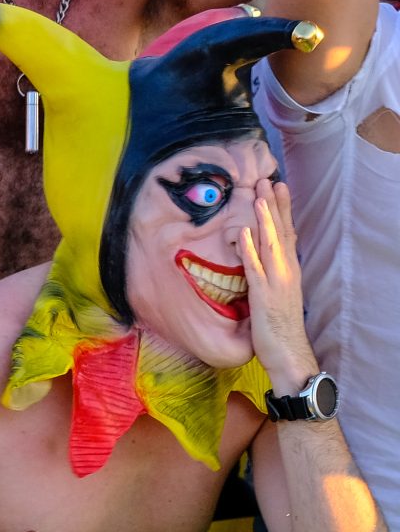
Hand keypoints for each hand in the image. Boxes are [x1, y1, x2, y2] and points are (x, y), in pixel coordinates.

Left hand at [241, 179, 317, 390]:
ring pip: (270, 244)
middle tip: (268, 179)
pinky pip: (255, 267)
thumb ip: (271, 274)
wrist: (288, 352)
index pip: (287, 233)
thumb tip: (261, 258)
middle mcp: (286, 271)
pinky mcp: (263, 294)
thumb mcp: (277, 294)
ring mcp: (276, 281)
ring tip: (259, 196)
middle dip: (274, 205)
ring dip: (264, 219)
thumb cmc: (278, 326)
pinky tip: (243, 231)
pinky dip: (249, 248)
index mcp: (289, 270)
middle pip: (281, 232)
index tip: (279, 187)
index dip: (282, 210)